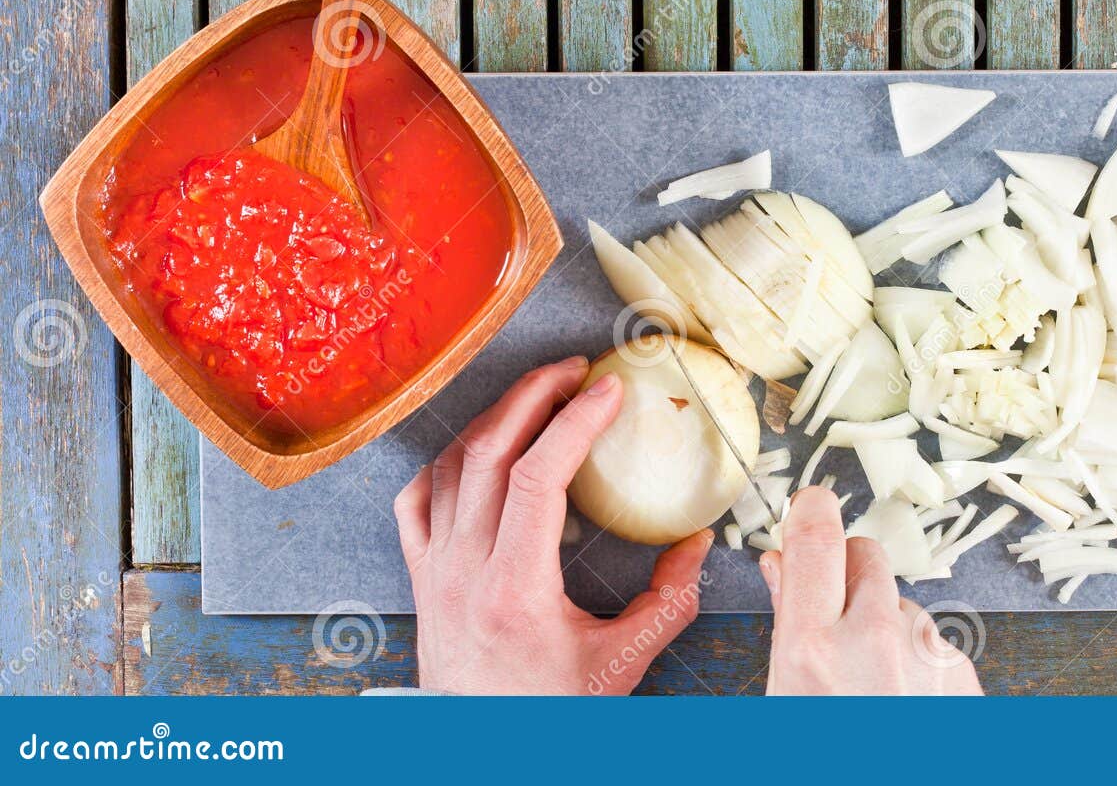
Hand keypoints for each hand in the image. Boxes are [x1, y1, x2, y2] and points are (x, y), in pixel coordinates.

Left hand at [394, 356, 712, 694]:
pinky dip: (445, 462)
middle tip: (575, 370)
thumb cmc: (547, 713)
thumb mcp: (622, 663)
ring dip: (495, 419)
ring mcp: (434, 570)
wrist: (482, 754)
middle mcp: (464, 569)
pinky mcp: (420, 578)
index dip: (576, 422)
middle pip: (488, 452)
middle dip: (534, 395)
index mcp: (515, 587)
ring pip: (450, 466)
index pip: (540, 477)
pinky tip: (475, 449)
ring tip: (538, 396)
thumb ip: (669, 602)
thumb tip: (697, 544)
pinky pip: (416, 500)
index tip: (610, 391)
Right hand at [759, 487, 982, 694]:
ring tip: (869, 682)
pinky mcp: (960, 670)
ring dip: (881, 622)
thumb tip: (781, 564)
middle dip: (844, 571)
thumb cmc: (828, 775)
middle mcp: (875, 643)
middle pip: (863, 553)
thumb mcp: (783, 701)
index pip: (816, 536)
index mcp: (814, 650)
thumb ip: (785, 627)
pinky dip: (913, 657)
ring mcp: (925, 654)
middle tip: (831, 619)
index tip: (807, 507)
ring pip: (898, 601)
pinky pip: (929, 638)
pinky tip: (899, 697)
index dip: (810, 511)